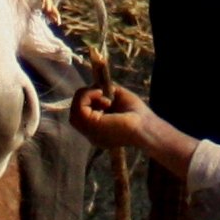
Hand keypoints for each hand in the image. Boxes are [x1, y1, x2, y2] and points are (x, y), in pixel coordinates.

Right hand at [66, 80, 194, 173]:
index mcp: (98, 131)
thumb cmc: (137, 114)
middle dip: (83, 98)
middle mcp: (92, 135)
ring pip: (74, 112)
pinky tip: (101, 95)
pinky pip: (78, 108)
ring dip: (85, 96)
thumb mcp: (118, 99)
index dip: (87, 102)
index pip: (81, 117)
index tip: (104, 95)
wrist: (146, 126)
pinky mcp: (91, 126)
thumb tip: (96, 85)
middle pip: (74, 116)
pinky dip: (87, 96)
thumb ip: (106, 93)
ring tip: (101, 93)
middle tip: (100, 92)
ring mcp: (90, 133)